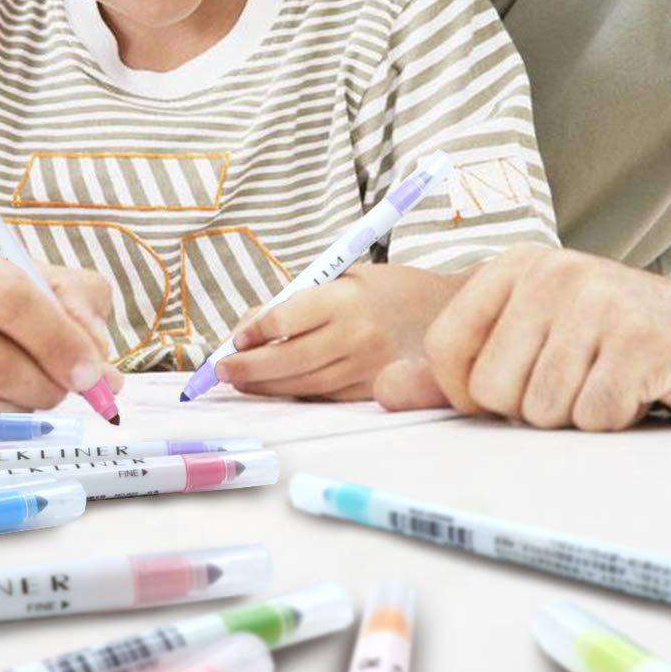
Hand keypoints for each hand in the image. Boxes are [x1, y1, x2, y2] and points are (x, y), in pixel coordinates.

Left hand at [213, 263, 468, 400]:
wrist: (450, 311)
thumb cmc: (388, 289)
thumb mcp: (345, 276)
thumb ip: (298, 299)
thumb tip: (247, 329)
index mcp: (348, 297)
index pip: (288, 316)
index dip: (256, 330)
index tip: (236, 338)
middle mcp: (357, 334)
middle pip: (289, 357)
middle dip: (248, 367)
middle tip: (220, 369)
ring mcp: (366, 366)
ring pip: (303, 382)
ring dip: (264, 385)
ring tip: (237, 381)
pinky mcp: (371, 389)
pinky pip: (324, 395)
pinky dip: (294, 393)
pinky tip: (272, 389)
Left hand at [375, 245, 670, 429]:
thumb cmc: (605, 339)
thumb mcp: (524, 337)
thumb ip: (452, 366)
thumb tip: (384, 388)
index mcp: (513, 269)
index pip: (444, 346)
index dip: (465, 389)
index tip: (500, 388)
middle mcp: (551, 275)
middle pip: (491, 387)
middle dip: (526, 406)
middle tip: (568, 379)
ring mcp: (599, 304)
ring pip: (541, 408)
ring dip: (571, 413)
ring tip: (600, 380)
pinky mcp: (643, 342)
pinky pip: (592, 417)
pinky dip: (610, 419)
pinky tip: (632, 388)